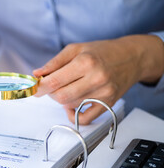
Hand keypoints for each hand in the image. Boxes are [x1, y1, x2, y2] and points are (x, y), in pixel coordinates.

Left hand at [33, 35, 163, 124]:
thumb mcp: (75, 49)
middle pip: (61, 96)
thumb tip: (37, 74)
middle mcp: (96, 78)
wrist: (132, 57)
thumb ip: (54, 63)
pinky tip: (71, 105)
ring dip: (62, 99)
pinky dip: (73, 115)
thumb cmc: (101, 51)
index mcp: (85, 62)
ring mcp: (103, 93)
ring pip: (70, 106)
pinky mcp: (108, 104)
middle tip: (51, 86)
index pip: (55, 81)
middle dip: (50, 93)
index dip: (40, 87)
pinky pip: (85, 118)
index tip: (34, 88)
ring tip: (66, 88)